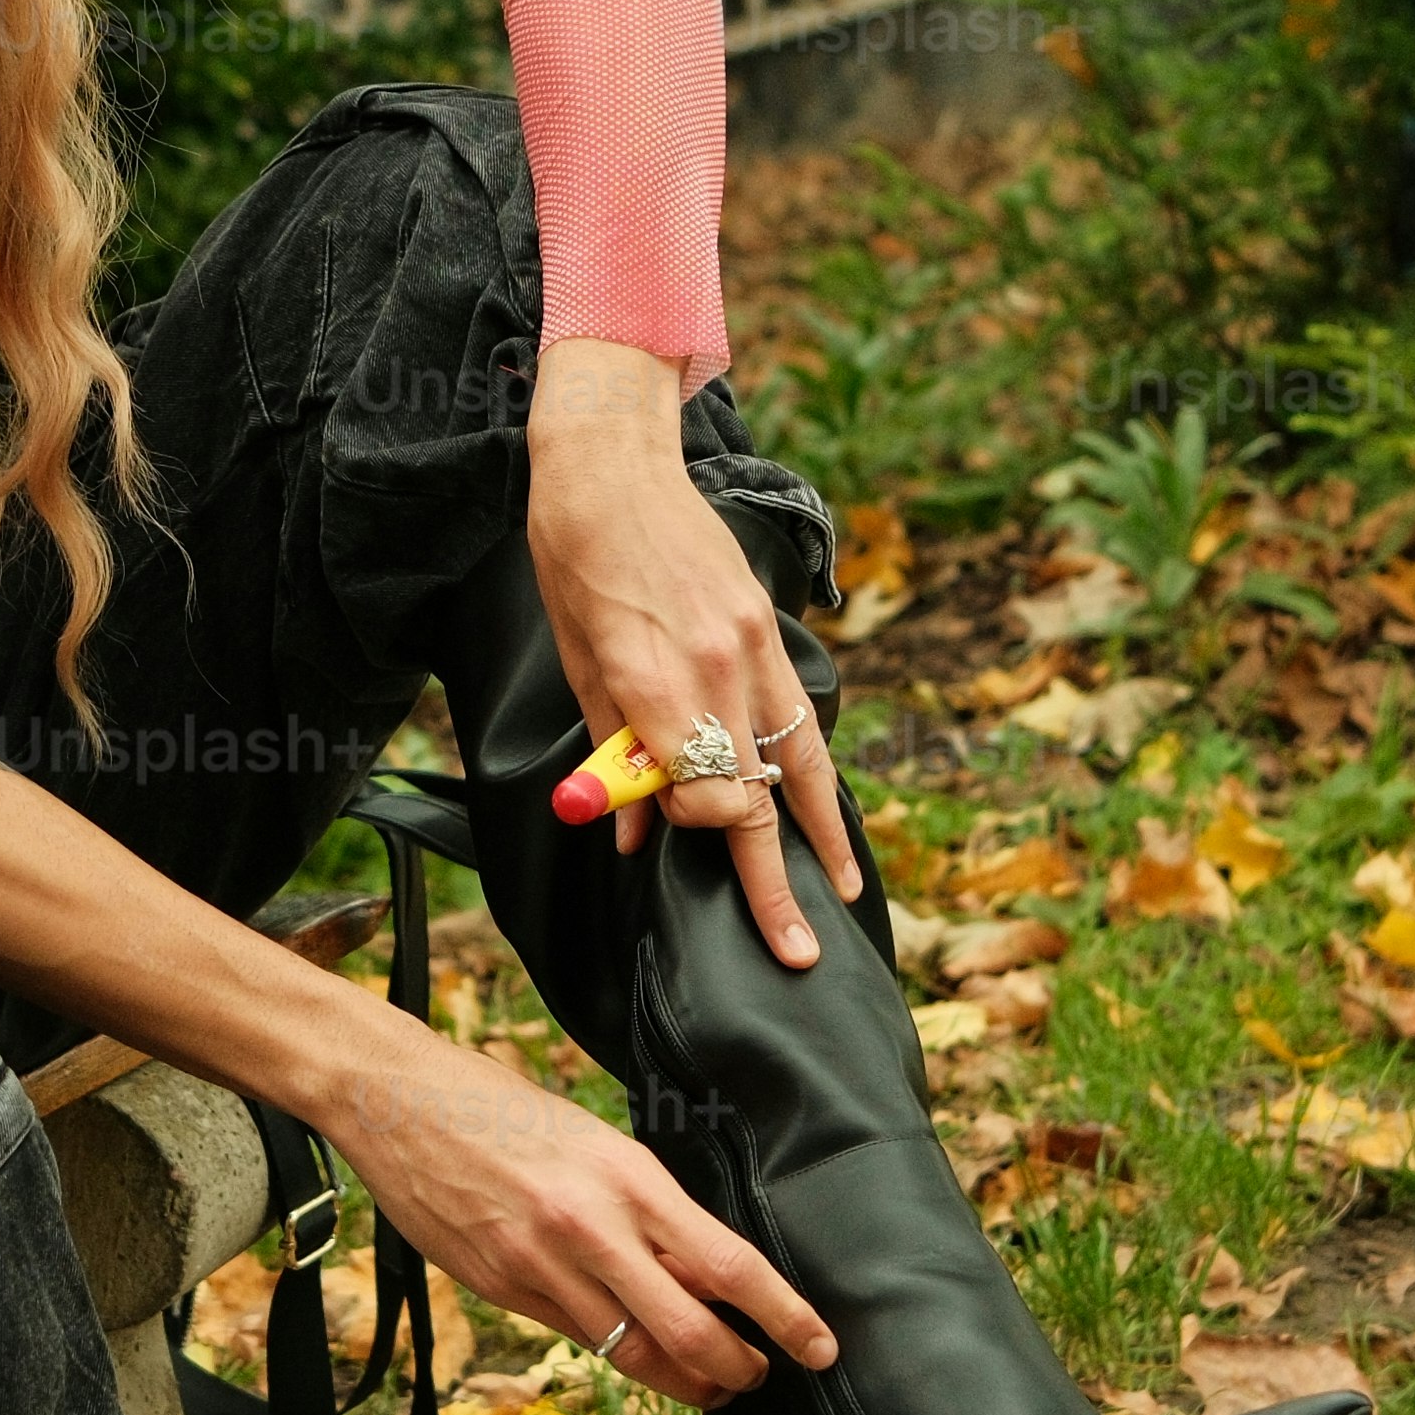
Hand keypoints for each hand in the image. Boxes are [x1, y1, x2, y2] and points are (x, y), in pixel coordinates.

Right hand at [297, 1017, 832, 1406]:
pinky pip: (576, 1338)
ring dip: (683, 1381)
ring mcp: (541, 1268)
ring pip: (631, 1354)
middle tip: (759, 1376)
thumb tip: (700, 1264)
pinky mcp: (501, 1291)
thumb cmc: (501, 1109)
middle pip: (688, 1332)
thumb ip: (646, 1205)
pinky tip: (636, 1351)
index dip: (783, 1316)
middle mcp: (590, 1229)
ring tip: (711, 1384)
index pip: (728, 1265)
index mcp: (628, 1178)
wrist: (396, 1101)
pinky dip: (617, 1353)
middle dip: (737, 1369)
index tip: (819, 1345)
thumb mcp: (595, 1141)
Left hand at [526, 336, 859, 968]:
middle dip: (780, 881)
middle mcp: (721, 668)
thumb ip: (613, 753)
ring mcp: (754, 645)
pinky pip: (798, 714)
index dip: (697, 832)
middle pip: (764, 797)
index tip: (673, 838)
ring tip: (840, 890)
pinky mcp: (767, 626)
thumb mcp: (576, 661)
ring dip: (823, 832)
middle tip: (801, 952)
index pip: (707, 794)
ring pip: (801, 759)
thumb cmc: (574, 559)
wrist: (612, 462)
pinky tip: (819, 807)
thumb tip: (631, 836)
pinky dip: (811, 768)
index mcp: (661, 678)